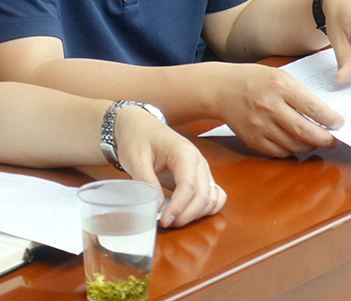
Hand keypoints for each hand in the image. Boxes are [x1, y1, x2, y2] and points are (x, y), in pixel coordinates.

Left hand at [111, 107, 225, 227]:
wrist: (139, 126)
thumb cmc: (137, 138)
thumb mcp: (136, 158)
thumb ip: (147, 181)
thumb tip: (158, 206)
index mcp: (184, 153)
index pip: (189, 185)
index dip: (179, 207)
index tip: (164, 221)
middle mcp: (198, 161)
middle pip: (204, 195)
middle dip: (187, 215)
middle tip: (166, 223)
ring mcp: (201, 169)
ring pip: (212, 198)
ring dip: (197, 214)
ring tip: (174, 219)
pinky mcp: (200, 176)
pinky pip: (215, 195)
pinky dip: (206, 208)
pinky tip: (189, 213)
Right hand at [209, 63, 341, 157]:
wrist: (223, 90)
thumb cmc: (255, 80)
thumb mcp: (281, 76)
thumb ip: (301, 94)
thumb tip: (325, 114)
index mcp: (280, 87)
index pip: (313, 108)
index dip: (331, 120)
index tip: (340, 124)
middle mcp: (270, 108)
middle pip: (305, 131)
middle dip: (325, 139)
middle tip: (335, 140)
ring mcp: (260, 126)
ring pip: (294, 145)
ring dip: (310, 146)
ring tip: (317, 141)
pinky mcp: (253, 140)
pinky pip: (279, 152)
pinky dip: (292, 150)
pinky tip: (297, 143)